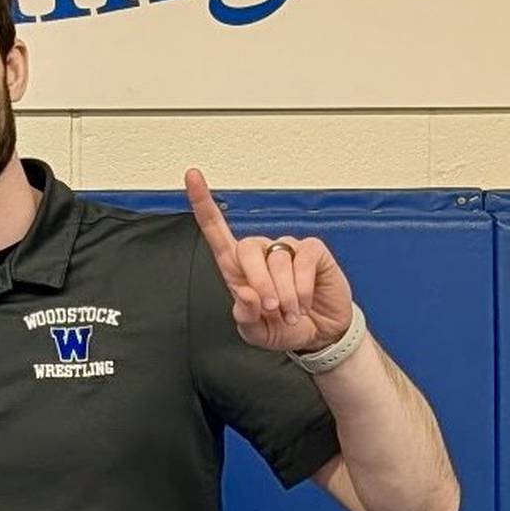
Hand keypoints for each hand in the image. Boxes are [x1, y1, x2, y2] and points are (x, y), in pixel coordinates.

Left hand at [185, 168, 353, 353]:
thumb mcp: (256, 333)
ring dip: (284, 295)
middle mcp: (261, 254)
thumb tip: (245, 293)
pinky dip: (302, 289)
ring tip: (290, 312)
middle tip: (270, 309)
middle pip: (246, 249)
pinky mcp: (311, 251)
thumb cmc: (283, 328)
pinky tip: (304, 302)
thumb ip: (244, 317)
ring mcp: (286, 249)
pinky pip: (302, 262)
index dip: (204, 204)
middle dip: (258, 283)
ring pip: (276, 261)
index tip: (192, 176)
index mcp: (238, 270)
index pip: (217, 232)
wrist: (319, 334)